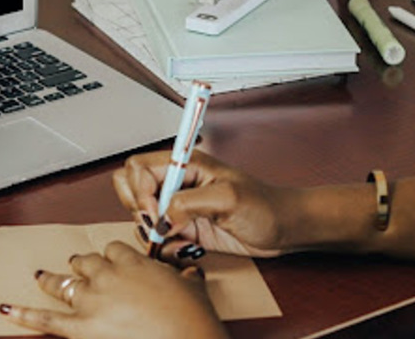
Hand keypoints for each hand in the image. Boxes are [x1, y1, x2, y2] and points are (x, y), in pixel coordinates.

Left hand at [0, 241, 226, 338]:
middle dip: (82, 265)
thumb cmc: (192, 322)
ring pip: (63, 283)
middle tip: (79, 266)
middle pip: (86, 262)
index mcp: (133, 263)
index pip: (112, 249)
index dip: (111, 256)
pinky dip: (22, 313)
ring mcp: (91, 301)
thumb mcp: (194, 290)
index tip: (112, 260)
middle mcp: (107, 277)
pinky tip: (5, 307)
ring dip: (51, 279)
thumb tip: (190, 274)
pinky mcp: (80, 328)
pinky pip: (44, 319)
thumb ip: (185, 278)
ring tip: (41, 276)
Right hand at [112, 150, 302, 258]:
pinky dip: (163, 247)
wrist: (284, 229)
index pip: (139, 167)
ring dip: (151, 232)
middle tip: (158, 225)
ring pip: (140, 215)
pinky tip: (186, 249)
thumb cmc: (265, 206)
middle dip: (137, 210)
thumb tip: (162, 217)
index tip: (156, 212)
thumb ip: (188, 203)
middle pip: (130, 187)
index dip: (140, 191)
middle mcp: (177, 183)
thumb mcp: (228, 198)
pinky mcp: (183, 228)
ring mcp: (178, 206)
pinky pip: (157, 237)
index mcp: (185, 165)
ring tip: (178, 239)